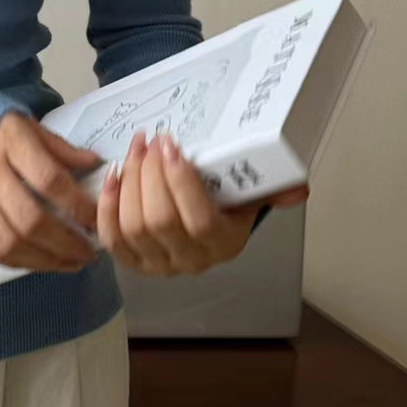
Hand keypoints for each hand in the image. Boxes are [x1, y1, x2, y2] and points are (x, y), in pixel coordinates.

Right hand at [0, 112, 104, 271]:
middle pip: (30, 219)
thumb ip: (62, 148)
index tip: (98, 220)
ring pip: (10, 242)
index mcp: (11, 142)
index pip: (50, 180)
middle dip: (66, 243)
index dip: (78, 205)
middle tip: (89, 252)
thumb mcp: (31, 126)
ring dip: (46, 259)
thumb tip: (95, 165)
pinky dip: (17, 262)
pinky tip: (41, 262)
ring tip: (71, 262)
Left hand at [96, 129, 309, 275]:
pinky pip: (112, 239)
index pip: (198, 220)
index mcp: (223, 243)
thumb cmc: (225, 206)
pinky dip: (107, 206)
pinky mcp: (132, 262)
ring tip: (135, 151)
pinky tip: (114, 177)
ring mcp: (158, 265)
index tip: (172, 147)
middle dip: (149, 174)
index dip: (180, 183)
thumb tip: (298, 189)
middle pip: (159, 221)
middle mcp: (190, 260)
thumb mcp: (252, 194)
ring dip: (129, 182)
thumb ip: (274, 188)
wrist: (206, 229)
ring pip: (133, 226)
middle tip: (151, 142)